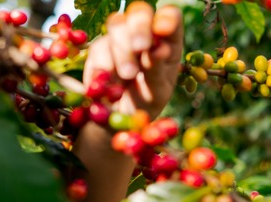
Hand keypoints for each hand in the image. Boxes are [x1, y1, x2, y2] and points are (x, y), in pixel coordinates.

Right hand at [83, 2, 183, 118]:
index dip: (167, 18)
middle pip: (141, 12)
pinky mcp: (100, 49)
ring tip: (128, 76)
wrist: (115, 120)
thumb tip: (157, 49)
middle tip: (141, 48)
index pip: (171, 17)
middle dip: (140, 27)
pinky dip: (106, 66)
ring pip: (117, 24)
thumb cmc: (144, 103)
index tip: (163, 30)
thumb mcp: (156, 93)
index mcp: (168, 42)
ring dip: (123, 50)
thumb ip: (156, 71)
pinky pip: (99, 47)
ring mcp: (121, 38)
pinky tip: (112, 84)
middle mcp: (145, 34)